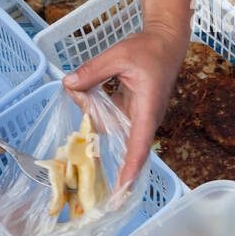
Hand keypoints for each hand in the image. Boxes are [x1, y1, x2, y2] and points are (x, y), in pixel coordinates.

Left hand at [62, 23, 187, 190]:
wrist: (166, 42)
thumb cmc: (149, 49)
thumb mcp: (118, 56)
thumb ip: (92, 71)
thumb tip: (68, 85)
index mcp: (147, 109)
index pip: (138, 147)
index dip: (129, 171)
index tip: (120, 192)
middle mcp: (146, 119)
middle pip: (124, 145)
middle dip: (101, 143)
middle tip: (82, 116)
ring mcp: (140, 117)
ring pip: (112, 130)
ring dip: (94, 117)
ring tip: (80, 92)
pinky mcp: (133, 112)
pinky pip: (112, 120)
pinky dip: (97, 111)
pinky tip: (84, 93)